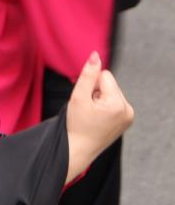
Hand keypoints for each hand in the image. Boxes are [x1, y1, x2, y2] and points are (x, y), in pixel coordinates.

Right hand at [65, 52, 133, 183]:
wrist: (77, 149)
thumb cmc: (76, 126)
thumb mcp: (78, 97)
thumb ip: (88, 74)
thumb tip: (95, 55)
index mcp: (118, 104)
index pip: (104, 75)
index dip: (91, 84)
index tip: (85, 100)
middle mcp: (128, 110)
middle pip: (109, 83)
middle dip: (96, 91)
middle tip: (88, 109)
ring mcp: (129, 116)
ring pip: (111, 91)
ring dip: (99, 98)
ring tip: (92, 114)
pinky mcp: (126, 120)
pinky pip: (114, 101)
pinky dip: (104, 105)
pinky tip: (97, 117)